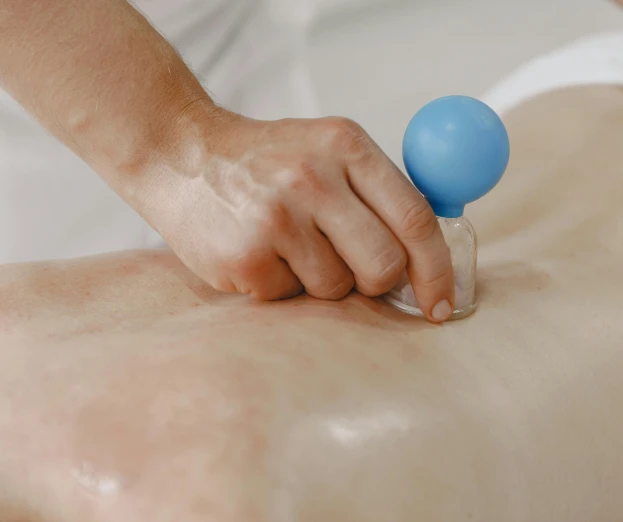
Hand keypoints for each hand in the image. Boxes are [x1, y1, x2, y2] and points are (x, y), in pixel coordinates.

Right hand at [139, 109, 455, 322]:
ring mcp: (276, 218)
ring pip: (337, 289)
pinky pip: (291, 299)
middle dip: (379, 283)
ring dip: (321, 280)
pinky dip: (282, 285)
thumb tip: (430, 256)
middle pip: (384, 264)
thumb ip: (378, 192)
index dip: (437, 269)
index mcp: (345, 146)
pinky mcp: (245, 257)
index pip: (414, 218)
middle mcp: (312, 178)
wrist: (179, 155)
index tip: (441, 303)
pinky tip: (259, 252)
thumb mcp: (326, 150)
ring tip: (289, 244)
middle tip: (356, 272)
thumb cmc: (265, 162)